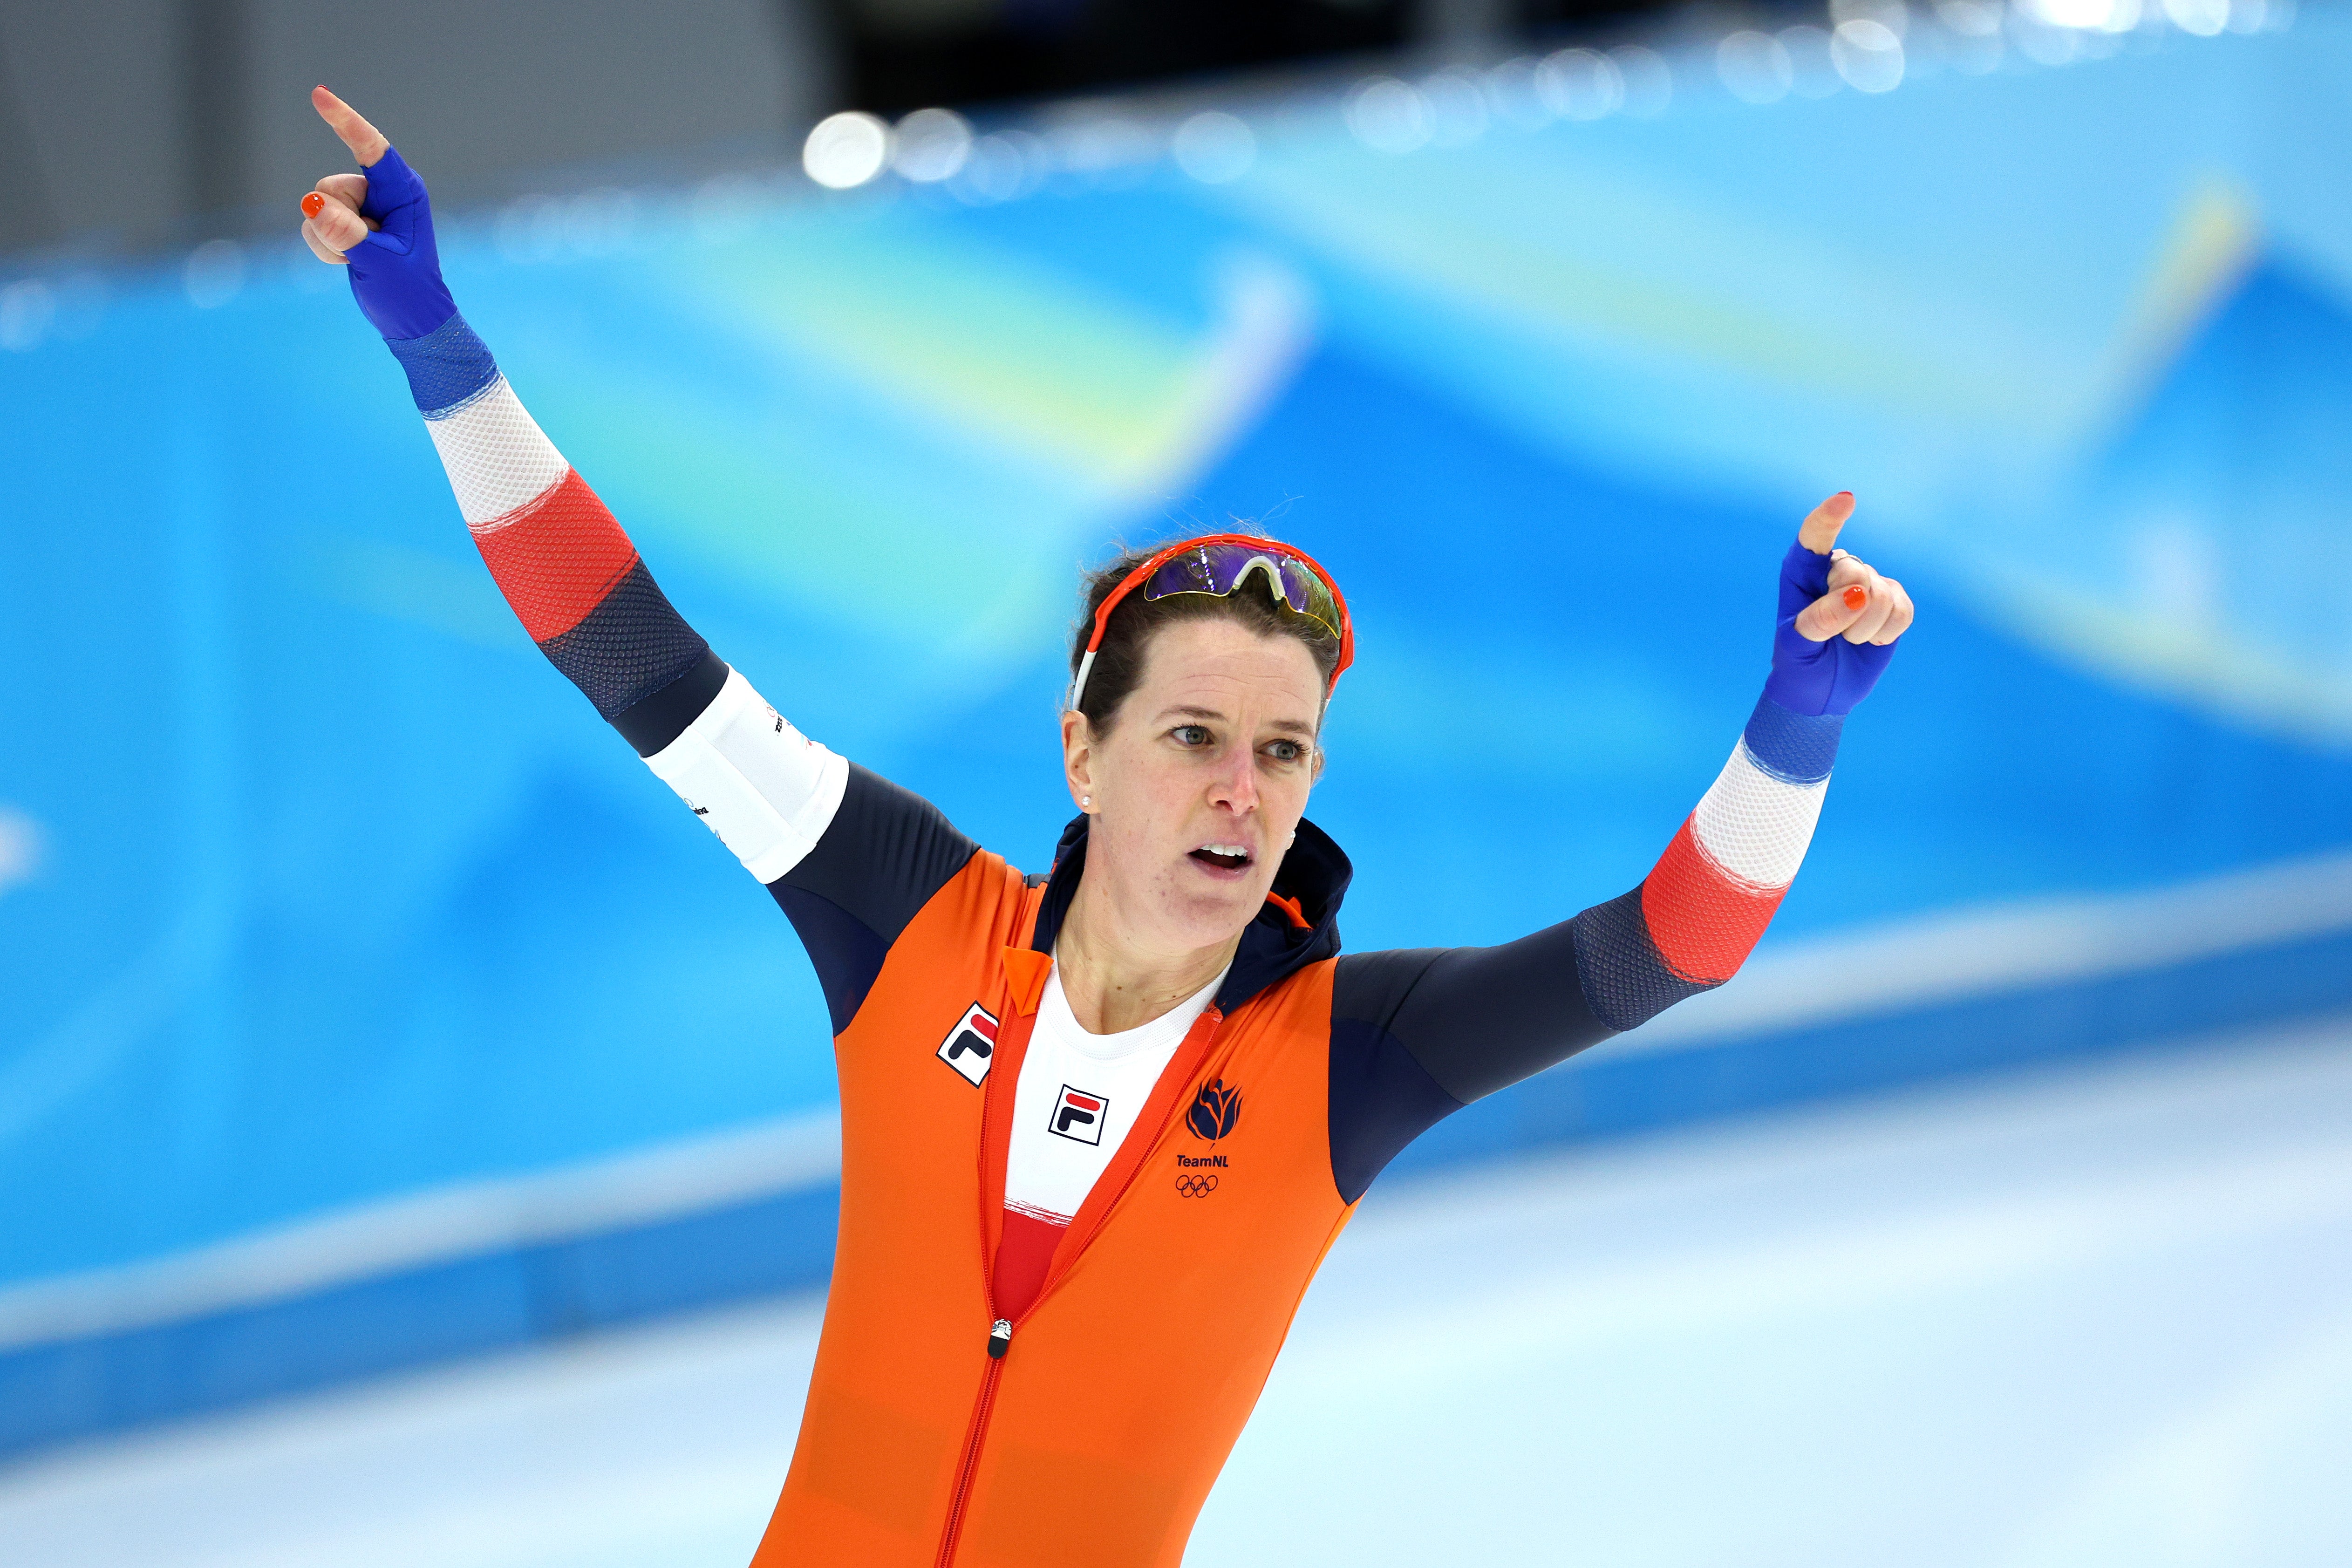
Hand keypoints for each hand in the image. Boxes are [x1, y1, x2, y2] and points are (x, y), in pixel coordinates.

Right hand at [295, 86, 455, 340]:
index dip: (344, 120)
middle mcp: (383, 193)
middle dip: (336, 221)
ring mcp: (363, 208)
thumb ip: (345, 233)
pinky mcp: (346, 224)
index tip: (319, 95)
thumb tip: (311, 202)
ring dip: (330, 238)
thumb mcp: (377, 262)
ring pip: (318, 205)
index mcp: (403, 192)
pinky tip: (349, 262)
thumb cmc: (408, 291)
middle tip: (364, 249)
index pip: (370, 148)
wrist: (411, 321)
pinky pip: (313, 224)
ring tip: (361, 259)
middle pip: (332, 186)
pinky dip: (324, 247)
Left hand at [1763, 492, 1913, 716]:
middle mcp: (1835, 569)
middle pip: (1857, 574)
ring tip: (1847, 640)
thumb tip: (1856, 594)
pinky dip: (1887, 632)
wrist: (1821, 691)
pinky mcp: (1893, 600)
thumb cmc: (1799, 664)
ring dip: (1865, 629)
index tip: (1846, 500)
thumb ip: (1819, 621)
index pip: (1814, 538)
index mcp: (1801, 572)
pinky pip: (1903, 610)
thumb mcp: (1797, 647)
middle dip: (1848, 612)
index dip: (1830, 518)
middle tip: (1833, 635)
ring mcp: (1867, 582)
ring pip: (1882, 595)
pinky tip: (1870, 639)